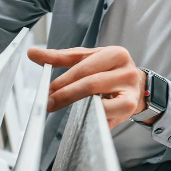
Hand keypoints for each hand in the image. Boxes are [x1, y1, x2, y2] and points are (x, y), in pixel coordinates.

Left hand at [27, 45, 148, 129]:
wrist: (137, 88)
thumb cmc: (108, 72)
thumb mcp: (87, 60)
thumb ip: (60, 57)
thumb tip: (32, 53)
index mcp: (115, 53)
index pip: (84, 66)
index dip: (63, 79)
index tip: (47, 89)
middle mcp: (126, 70)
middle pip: (90, 83)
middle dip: (66, 94)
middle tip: (49, 102)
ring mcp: (130, 90)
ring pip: (98, 99)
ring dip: (76, 105)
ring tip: (60, 107)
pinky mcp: (130, 107)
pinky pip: (106, 114)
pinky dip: (91, 115)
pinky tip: (81, 116)